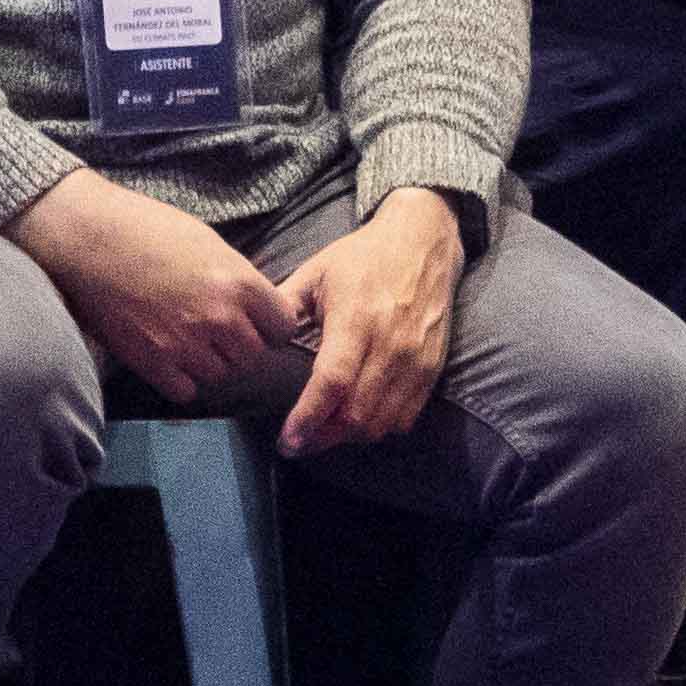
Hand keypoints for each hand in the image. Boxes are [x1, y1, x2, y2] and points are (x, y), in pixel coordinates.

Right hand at [11, 165, 304, 403]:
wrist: (87, 238)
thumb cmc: (147, 228)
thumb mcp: (209, 244)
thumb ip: (238, 280)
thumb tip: (257, 307)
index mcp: (239, 283)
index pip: (283, 328)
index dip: (271, 325)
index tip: (258, 321)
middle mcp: (219, 318)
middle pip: (254, 356)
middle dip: (241, 345)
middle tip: (218, 330)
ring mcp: (184, 345)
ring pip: (220, 374)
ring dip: (211, 361)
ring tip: (189, 337)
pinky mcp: (151, 363)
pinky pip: (186, 390)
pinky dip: (182, 378)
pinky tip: (169, 354)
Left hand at [276, 189, 468, 456]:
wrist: (423, 242)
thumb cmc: (363, 256)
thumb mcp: (316, 272)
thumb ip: (284, 306)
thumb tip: (253, 336)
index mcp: (356, 319)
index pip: (331, 383)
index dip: (307, 419)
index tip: (286, 440)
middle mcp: (390, 345)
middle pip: (356, 414)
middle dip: (321, 438)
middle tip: (297, 443)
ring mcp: (415, 360)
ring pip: (381, 422)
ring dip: (349, 437)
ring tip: (324, 433)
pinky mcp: (432, 368)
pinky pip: (406, 417)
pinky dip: (379, 428)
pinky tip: (358, 422)